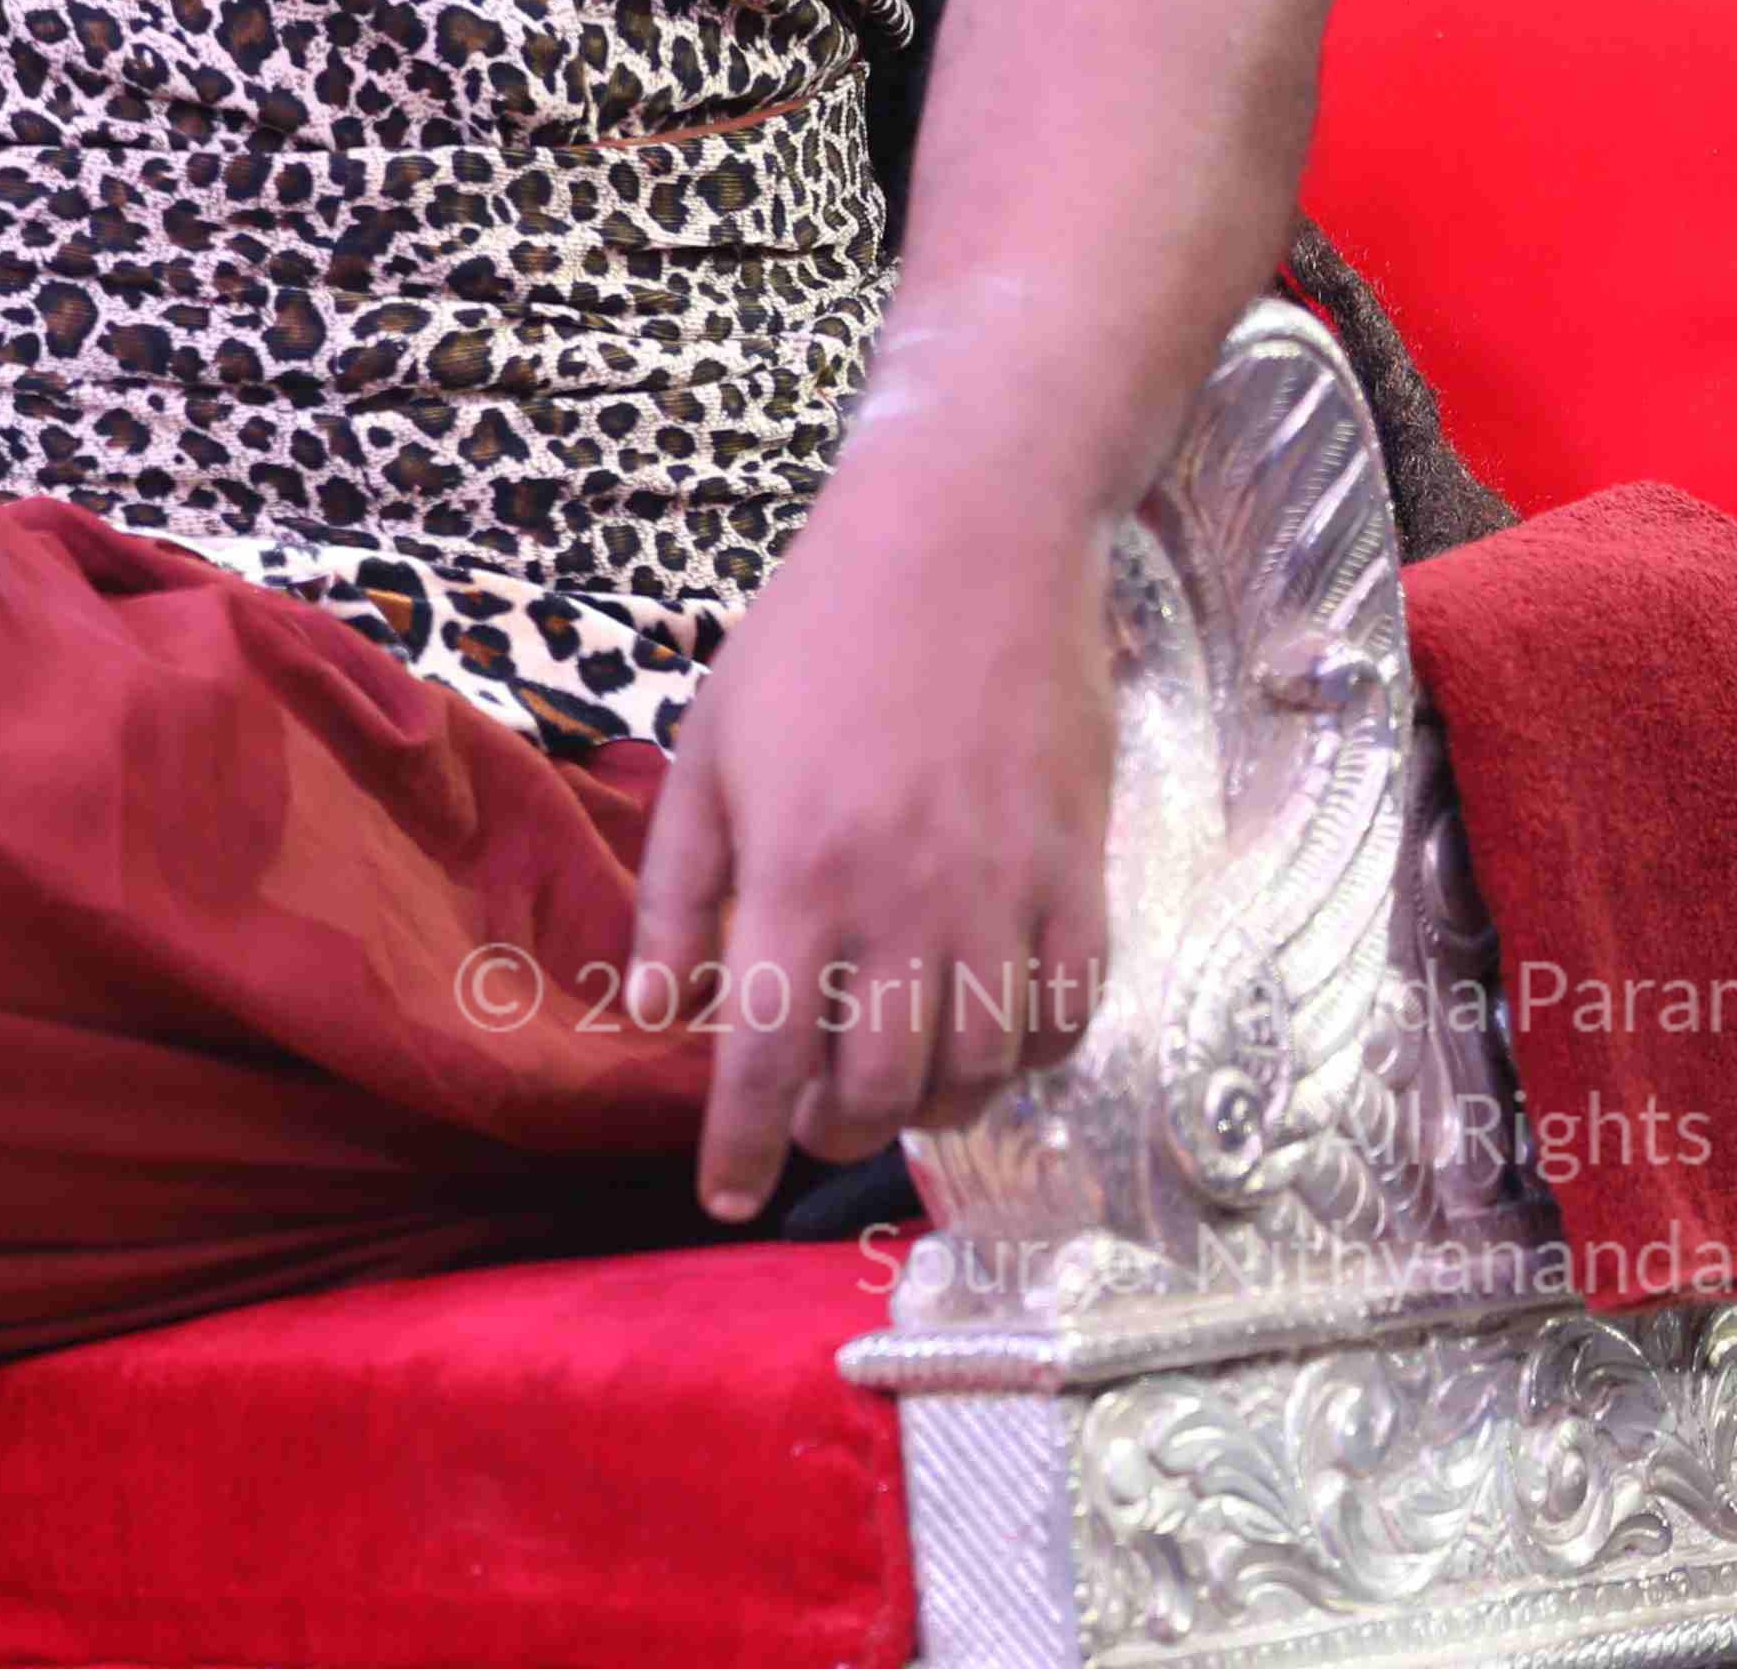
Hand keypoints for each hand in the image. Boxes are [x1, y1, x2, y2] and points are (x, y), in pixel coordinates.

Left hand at [621, 454, 1117, 1216]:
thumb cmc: (815, 633)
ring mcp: (1004, 894)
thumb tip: (655, 1010)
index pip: (763, 1058)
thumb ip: (679, 889)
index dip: (740, 1146)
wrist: (968, 539)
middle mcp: (904, 903)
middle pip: (876, 1087)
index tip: (725, 1198)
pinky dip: (1026, 1056)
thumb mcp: (711, 746)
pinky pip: (1069, 1015)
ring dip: (929, 1105)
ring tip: (890, 1083)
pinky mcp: (1081, 874)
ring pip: (976, 1071)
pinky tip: (987, 1040)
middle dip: (830, 1129)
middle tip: (806, 1118)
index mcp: (796, 874)